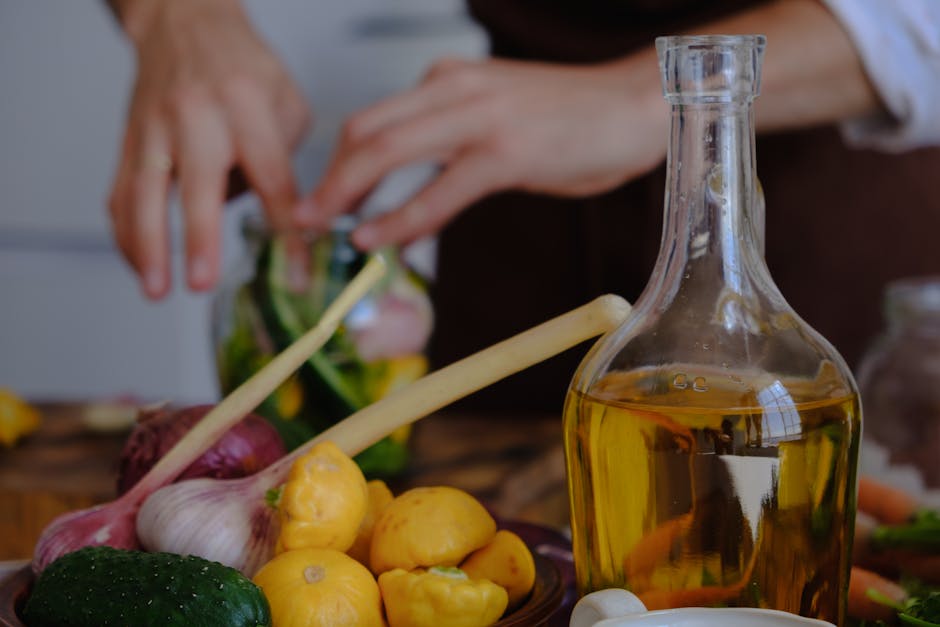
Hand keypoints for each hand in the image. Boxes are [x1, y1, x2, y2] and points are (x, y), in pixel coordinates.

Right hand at [108, 0, 310, 298]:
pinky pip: (121, 191)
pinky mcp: (129, 140)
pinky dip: (127, 233)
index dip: (286, 232)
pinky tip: (140, 265)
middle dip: (197, 238)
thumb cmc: (242, 68)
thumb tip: (280, 223)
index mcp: (247, 107)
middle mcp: (197, 116)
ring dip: (147, 246)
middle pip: (197, 184)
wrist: (183, 22)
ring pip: (144, 193)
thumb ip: (285, 163)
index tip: (295, 274)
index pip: (273, 180)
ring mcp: (156, 127)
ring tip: (156, 289)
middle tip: (200, 282)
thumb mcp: (288, 105)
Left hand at [301, 54, 666, 249]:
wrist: (635, 106)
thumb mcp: (499, 120)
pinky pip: (436, 191)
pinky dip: (399, 219)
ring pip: (386, 153)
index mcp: (448, 80)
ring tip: (322, 231)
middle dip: (327, 179)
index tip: (324, 199)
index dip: (338, 163)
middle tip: (303, 219)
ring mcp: (477, 118)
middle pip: (364, 131)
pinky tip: (376, 240)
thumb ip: (453, 144)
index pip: (373, 120)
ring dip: (345, 196)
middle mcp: (453, 88)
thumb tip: (416, 192)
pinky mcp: (503, 152)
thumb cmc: (572, 121)